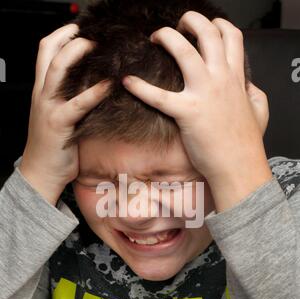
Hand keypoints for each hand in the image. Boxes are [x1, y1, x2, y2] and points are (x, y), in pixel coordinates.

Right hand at [19, 24, 110, 205]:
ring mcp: (48, 108)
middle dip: (69, 38)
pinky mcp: (59, 124)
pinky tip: (109, 85)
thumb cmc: (53, 147)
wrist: (41, 172)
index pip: (45, 52)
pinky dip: (94, 92)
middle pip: (49, 53)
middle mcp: (42, 95)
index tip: (79, 29)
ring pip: (57, 69)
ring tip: (97, 47)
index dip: (61, 36)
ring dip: (77, 53)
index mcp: (42, 91)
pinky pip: (77, 103)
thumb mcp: (58, 116)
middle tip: (91, 35)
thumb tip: (95, 86)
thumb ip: (70, 99)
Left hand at [122, 12, 272, 197]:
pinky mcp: (186, 113)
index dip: (218, 24)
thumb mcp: (260, 110)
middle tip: (177, 26)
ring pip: (184, 50)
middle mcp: (220, 79)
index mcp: (236, 78)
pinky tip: (127, 81)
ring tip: (156, 38)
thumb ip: (253, 92)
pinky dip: (140, 87)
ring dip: (167, 36)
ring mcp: (204, 94)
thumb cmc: (247, 142)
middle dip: (190, 20)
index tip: (205, 27)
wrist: (239, 166)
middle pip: (207, 33)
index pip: (231, 36)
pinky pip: (158, 96)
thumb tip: (248, 84)